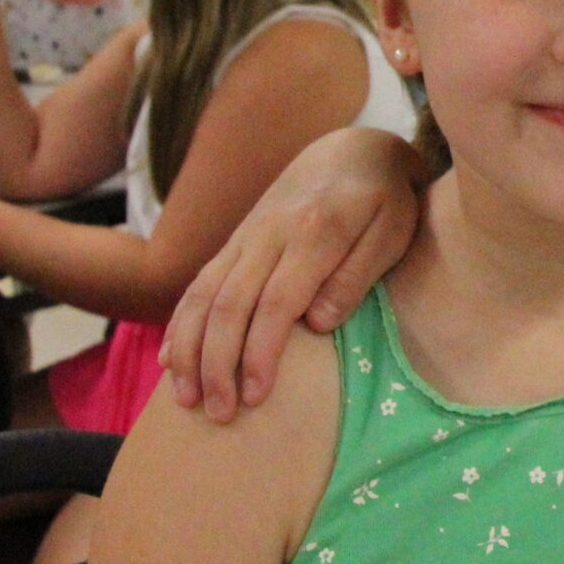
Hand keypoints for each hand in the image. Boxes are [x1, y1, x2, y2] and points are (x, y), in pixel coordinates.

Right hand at [163, 127, 426, 422]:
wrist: (352, 149)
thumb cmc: (384, 198)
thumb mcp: (393, 230)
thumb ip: (357, 274)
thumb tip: (318, 323)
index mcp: (314, 232)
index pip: (276, 302)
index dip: (261, 352)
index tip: (257, 396)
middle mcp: (269, 234)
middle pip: (228, 305)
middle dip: (217, 364)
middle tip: (220, 414)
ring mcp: (245, 238)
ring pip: (202, 296)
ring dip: (189, 351)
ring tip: (188, 400)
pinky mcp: (235, 243)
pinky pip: (197, 284)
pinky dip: (180, 325)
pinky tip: (170, 361)